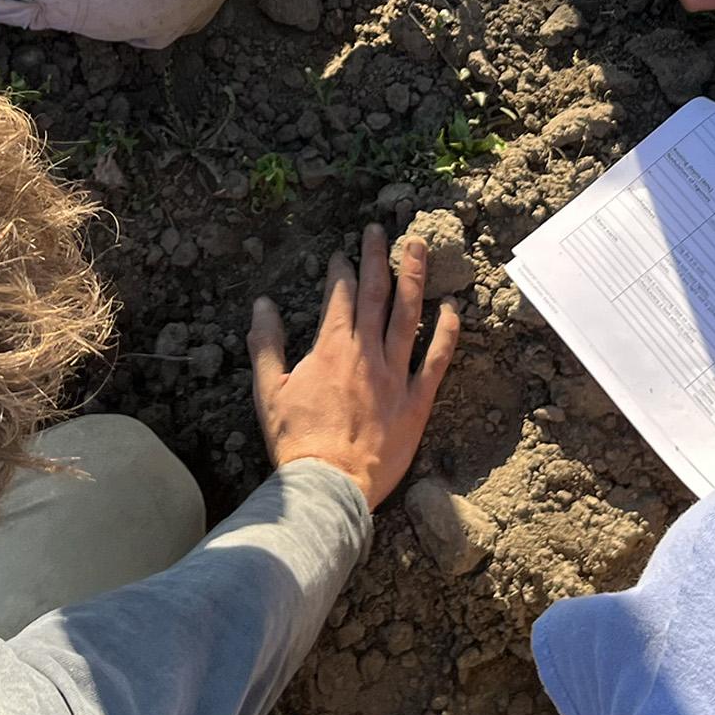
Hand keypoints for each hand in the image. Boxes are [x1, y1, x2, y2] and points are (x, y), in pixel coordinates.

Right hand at [247, 224, 459, 509]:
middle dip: (376, 257)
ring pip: (408, 314)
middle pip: (375, 292)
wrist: (329, 484)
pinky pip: (437, 359)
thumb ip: (266, 344)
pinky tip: (452, 307)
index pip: (339, 296)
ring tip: (418, 246)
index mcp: (331, 348)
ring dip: (413, 276)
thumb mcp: (268, 390)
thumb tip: (261, 306)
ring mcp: (395, 374)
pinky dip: (446, 331)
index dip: (342, 270)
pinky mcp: (417, 400)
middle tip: (379, 230)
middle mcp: (366, 352)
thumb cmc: (296, 439)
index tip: (343, 254)